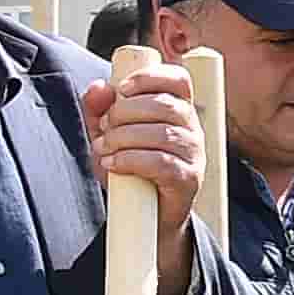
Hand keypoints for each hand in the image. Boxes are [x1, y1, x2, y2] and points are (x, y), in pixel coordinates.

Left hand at [79, 66, 203, 279]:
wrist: (145, 217)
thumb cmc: (130, 170)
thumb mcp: (108, 135)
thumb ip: (99, 110)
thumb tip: (99, 87)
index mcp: (177, 110)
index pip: (178, 79)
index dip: (151, 77)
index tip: (122, 88)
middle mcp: (192, 129)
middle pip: (165, 105)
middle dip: (125, 112)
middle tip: (104, 128)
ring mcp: (194, 154)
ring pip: (161, 133)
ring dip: (123, 138)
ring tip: (104, 149)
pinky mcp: (189, 179)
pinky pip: (161, 162)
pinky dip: (130, 160)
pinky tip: (113, 164)